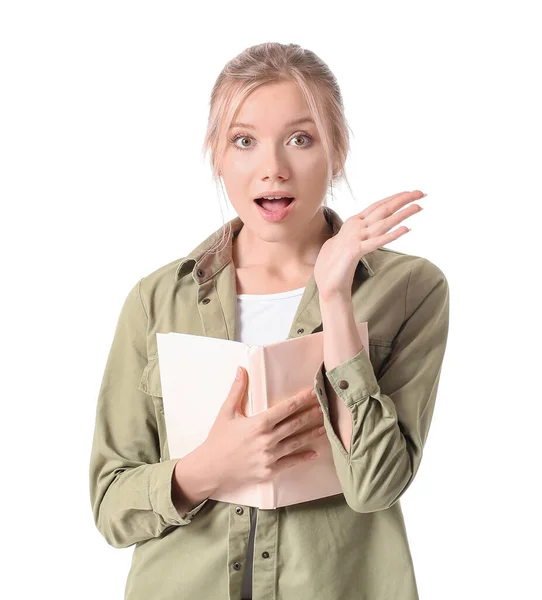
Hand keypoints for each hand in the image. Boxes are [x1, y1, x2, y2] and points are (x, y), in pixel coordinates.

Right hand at [200, 367, 325, 493]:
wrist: (211, 468)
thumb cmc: (218, 439)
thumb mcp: (226, 412)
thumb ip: (237, 390)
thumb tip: (241, 369)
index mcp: (258, 423)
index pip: (286, 408)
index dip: (301, 399)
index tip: (313, 392)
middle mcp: (267, 439)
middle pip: (295, 424)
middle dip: (311, 413)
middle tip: (325, 406)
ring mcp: (270, 456)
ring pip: (296, 442)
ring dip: (312, 433)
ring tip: (325, 426)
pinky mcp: (270, 471)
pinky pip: (291, 462)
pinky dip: (303, 457)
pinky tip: (315, 453)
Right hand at [314, 190, 425, 300]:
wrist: (325, 280)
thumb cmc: (335, 262)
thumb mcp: (349, 242)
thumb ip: (360, 234)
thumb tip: (371, 230)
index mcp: (353, 222)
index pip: (377, 205)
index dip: (395, 198)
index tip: (411, 193)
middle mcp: (355, 226)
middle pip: (383, 209)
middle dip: (403, 199)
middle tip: (421, 193)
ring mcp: (355, 238)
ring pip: (383, 223)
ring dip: (402, 214)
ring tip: (418, 207)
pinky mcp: (354, 251)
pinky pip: (377, 242)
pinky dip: (392, 235)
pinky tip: (406, 229)